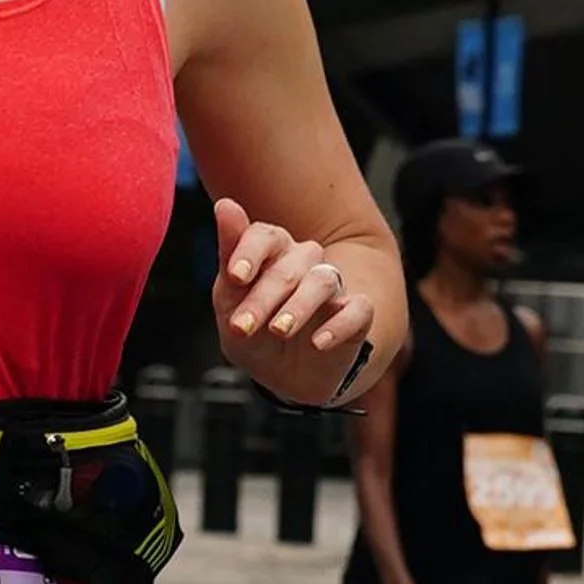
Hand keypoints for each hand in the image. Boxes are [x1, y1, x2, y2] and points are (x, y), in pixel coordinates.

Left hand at [211, 198, 373, 405]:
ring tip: (278, 330)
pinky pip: (358, 309)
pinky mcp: (356, 315)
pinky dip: (339, 325)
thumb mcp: (229, 302)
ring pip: (324, 280)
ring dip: (299, 306)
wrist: (285, 379)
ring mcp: (333, 288)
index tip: (235, 277)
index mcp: (273, 254)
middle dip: (264, 296)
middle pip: (291, 263)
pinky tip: (318, 343)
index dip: (250, 251)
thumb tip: (225, 204)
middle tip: (243, 327)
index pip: (265, 236)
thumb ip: (229, 256)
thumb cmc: (255, 334)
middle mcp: (305, 264)